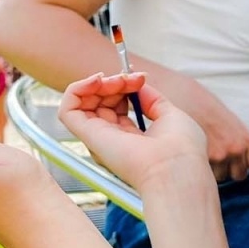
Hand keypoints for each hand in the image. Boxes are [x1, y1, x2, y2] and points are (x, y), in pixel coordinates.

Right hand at [57, 72, 208, 193]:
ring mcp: (99, 138)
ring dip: (97, 83)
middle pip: (100, 101)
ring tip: (116, 80)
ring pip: (83, 102)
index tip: (141, 78)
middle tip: (130, 79)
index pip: (117, 106)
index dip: (125, 86)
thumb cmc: (181, 150)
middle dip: (114, 82)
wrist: (176, 169)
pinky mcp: (87, 136)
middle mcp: (112, 140)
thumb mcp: (170, 115)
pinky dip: (77, 89)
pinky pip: (67, 109)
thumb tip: (137, 83)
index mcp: (132, 139)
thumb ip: (152, 99)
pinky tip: (97, 81)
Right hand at [189, 100, 248, 182]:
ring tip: (200, 152)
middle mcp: (235, 149)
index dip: (247, 165)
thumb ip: (236, 138)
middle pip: (239, 175)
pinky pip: (204, 174)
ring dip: (212, 170)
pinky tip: (191, 154)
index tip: (240, 161)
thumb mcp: (227, 119)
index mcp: (245, 138)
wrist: (180, 96)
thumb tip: (239, 155)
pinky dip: (199, 168)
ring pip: (219, 177)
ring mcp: (218, 156)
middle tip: (216, 156)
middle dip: (229, 169)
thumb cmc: (201, 104)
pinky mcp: (201, 160)